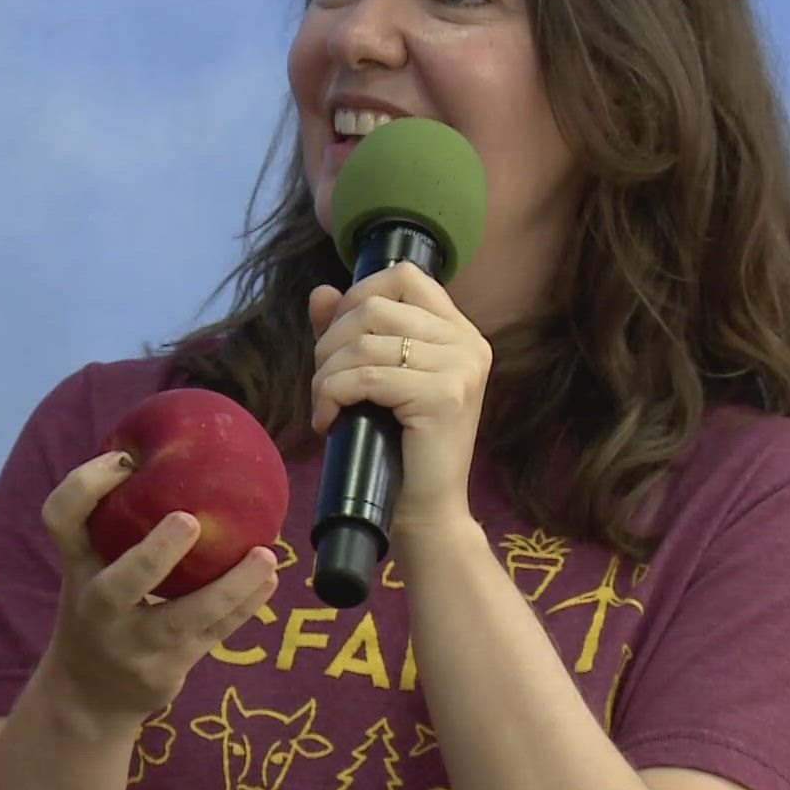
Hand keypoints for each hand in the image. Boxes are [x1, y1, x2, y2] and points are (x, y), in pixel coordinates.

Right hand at [36, 452, 278, 726]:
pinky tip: (270, 579)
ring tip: (265, 555)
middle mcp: (97, 607)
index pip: (61, 519)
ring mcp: (132, 645)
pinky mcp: (167, 669)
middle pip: (118, 585)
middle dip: (154, 555)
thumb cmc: (103, 603)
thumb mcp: (95, 563)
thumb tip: (183, 444)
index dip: (85, 486)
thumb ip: (122, 518)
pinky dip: (245, 607)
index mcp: (77, 566)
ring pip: (183, 619)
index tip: (124, 460)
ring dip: (229, 587)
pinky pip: (213, 636)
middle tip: (190, 520)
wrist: (89, 693)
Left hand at [308, 261, 491, 533]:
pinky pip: (366, 378)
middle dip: (330, 342)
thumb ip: (351, 332)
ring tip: (324, 406)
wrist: (427, 513)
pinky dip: (332, 395)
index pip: (404, 276)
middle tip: (324, 383)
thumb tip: (321, 292)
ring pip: (364, 342)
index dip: (358, 295)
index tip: (337, 339)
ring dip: (326, 374)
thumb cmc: (400, 448)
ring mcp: (460, 368)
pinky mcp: (444, 396)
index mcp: (460, 332)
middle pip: (375, 306)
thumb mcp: (375, 379)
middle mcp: (468, 343)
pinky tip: (328, 420)